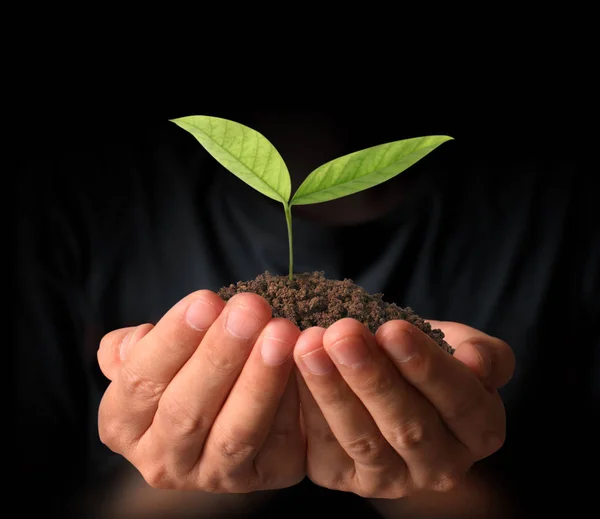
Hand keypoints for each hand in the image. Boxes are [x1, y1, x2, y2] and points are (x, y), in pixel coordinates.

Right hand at [97, 291, 304, 491]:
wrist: (229, 399)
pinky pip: (279, 443)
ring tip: (280, 334)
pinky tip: (302, 362)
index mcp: (124, 424)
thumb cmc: (188, 365)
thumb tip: (135, 341)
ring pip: (235, 433)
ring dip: (260, 380)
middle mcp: (161, 461)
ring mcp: (212, 476)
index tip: (206, 301)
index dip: (173, 340)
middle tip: (249, 310)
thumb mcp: (156, 353)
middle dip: (220, 355)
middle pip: (186, 410)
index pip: (141, 382)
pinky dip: (292, 401)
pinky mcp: (262, 477)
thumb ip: (141, 347)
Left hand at [293, 318, 514, 497]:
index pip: (459, 401)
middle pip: (408, 425)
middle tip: (341, 334)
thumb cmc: (427, 354)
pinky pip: (324, 448)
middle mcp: (441, 467)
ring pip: (362, 439)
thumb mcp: (463, 345)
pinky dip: (307, 408)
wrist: (390, 372)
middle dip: (370, 376)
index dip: (426, 366)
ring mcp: (392, 479)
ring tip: (309, 348)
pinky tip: (291, 371)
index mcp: (480, 431)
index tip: (393, 329)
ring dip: (331, 391)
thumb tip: (477, 364)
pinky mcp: (346, 479)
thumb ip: (484, 354)